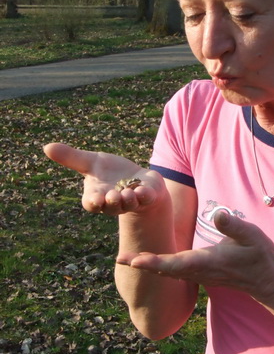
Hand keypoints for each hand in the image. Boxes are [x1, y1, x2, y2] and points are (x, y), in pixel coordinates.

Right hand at [44, 142, 166, 215]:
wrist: (138, 179)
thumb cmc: (112, 172)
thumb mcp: (91, 162)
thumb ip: (71, 158)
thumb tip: (46, 147)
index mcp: (98, 196)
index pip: (92, 204)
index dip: (93, 203)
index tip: (94, 199)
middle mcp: (114, 202)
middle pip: (111, 207)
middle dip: (112, 201)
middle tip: (113, 195)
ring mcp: (132, 201)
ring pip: (129, 204)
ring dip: (128, 199)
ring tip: (128, 192)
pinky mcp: (148, 196)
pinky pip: (146, 199)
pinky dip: (145, 195)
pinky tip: (143, 190)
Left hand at [119, 211, 273, 299]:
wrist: (267, 280)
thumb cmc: (260, 256)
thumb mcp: (252, 236)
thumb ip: (235, 226)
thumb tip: (218, 214)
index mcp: (207, 262)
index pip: (175, 263)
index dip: (154, 261)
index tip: (135, 260)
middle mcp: (199, 271)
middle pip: (165, 270)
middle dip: (142, 264)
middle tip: (119, 259)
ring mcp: (199, 274)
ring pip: (168, 272)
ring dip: (148, 266)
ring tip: (128, 260)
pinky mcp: (201, 273)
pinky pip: (175, 272)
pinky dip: (160, 267)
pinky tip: (150, 261)